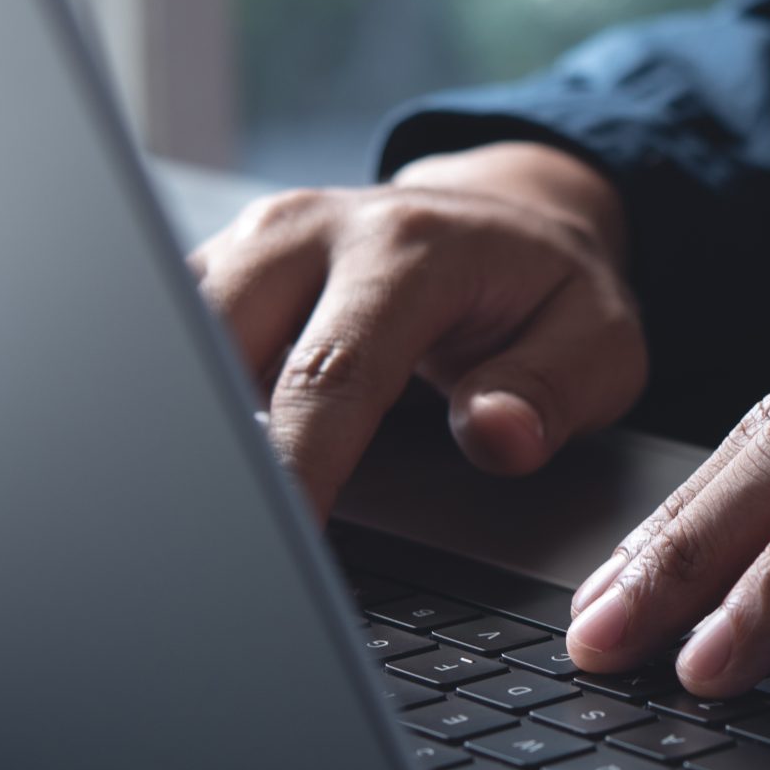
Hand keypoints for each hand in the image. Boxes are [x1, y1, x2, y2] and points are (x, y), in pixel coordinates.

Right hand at [186, 143, 643, 516]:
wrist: (507, 223)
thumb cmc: (545, 294)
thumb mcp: (597, 342)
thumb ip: (550, 392)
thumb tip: (497, 436)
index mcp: (407, 247)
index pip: (332, 374)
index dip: (299, 467)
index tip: (287, 543)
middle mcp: (312, 230)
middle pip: (218, 346)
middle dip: (213, 448)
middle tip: (221, 546)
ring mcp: (252, 243)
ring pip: (176, 339)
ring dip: (184, 423)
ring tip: (206, 511)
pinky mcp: (220, 267)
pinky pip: (172, 338)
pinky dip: (179, 405)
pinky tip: (196, 472)